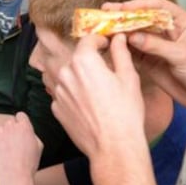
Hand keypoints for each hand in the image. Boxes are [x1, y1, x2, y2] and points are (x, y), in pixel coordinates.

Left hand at [0, 112, 43, 182]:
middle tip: (11, 146)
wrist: (14, 177)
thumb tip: (27, 131)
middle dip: (10, 131)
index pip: (21, 116)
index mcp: (25, 127)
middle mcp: (12, 126)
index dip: (20, 123)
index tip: (18, 132)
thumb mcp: (38, 148)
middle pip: (9, 123)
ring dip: (1, 138)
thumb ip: (32, 135)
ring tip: (5, 154)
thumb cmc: (28, 165)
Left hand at [50, 34, 146, 158]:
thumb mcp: (129, 78)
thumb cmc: (125, 112)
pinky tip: (90, 107)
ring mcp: (58, 92)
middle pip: (78, 60)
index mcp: (83, 61)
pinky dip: (75, 96)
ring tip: (99, 95)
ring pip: (70, 78)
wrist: (113, 146)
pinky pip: (65, 95)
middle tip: (107, 75)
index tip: (107, 45)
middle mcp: (65, 73)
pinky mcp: (56, 109)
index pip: (88, 40)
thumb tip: (118, 38)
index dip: (99, 40)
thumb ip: (120, 53)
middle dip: (91, 63)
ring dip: (81, 80)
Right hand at [108, 0, 185, 109]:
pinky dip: (120, 47)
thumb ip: (157, 45)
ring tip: (101, 28)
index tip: (122, 8)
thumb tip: (133, 37)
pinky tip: (108, 44)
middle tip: (105, 12)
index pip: (156, 6)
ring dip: (118, 30)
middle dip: (123, 15)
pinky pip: (131, 50)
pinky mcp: (148, 59)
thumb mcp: (182, 55)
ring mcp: (155, 44)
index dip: (138, 4)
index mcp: (179, 22)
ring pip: (133, 33)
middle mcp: (165, 30)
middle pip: (140, 17)